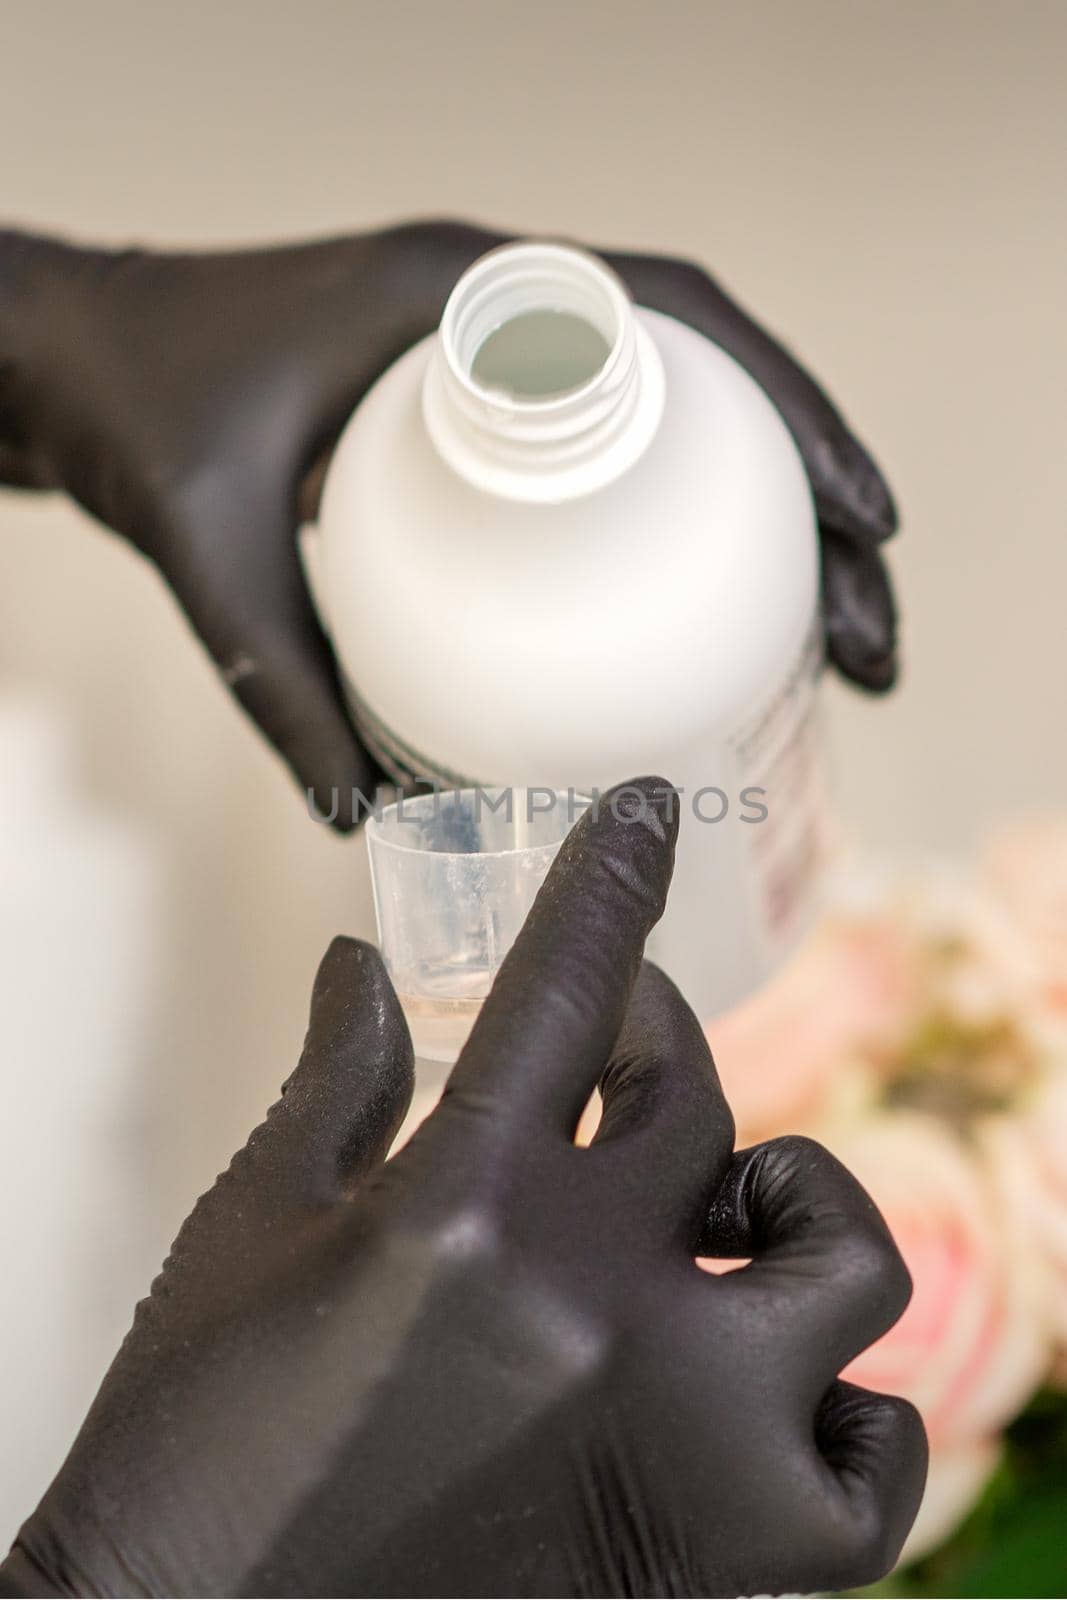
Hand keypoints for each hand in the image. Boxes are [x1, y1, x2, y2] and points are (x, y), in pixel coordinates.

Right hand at [0, 778, 923, 1597]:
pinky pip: (877, 1461)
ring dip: (796, 1208)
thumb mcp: (248, 1238)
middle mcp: (593, 1301)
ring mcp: (682, 1432)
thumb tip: (356, 965)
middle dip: (661, 1038)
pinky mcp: (726, 1559)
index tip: (642, 815)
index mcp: (459, 1204)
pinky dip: (848, 1414)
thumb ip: (330, 1084)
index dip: (611, 879)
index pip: (566, 983)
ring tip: (731, 1218)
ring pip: (846, 1257)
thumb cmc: (202, 1452)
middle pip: (699, 1095)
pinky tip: (778, 1393)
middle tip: (625, 1049)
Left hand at [1, 223, 897, 826]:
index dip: (791, 412)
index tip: (860, 525)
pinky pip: (604, 445)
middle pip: (706, 383)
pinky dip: (669, 520)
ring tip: (819, 642)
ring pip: (668, 416)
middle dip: (808, 501)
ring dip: (758, 515)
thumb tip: (374, 818)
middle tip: (861, 636)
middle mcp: (492, 309)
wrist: (70, 363)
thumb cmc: (134, 420)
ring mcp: (488, 354)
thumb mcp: (209, 557)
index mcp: (453, 296)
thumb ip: (276, 684)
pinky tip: (697, 615)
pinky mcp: (467, 408)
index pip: (674, 318)